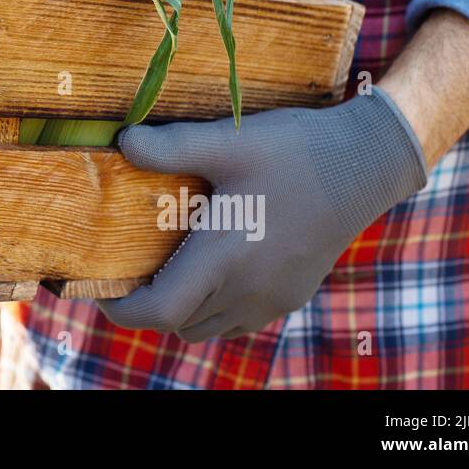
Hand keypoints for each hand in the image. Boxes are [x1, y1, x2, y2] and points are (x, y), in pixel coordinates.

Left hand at [100, 90, 426, 340]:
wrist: (367, 164)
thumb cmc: (297, 151)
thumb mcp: (231, 141)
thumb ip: (174, 146)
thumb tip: (122, 141)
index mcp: (225, 258)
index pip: (159, 311)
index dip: (122, 310)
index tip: (101, 289)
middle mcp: (247, 290)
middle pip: (179, 323)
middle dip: (148, 305)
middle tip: (130, 267)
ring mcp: (273, 298)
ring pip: (209, 328)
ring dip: (183, 308)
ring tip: (168, 265)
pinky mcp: (292, 294)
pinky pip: (239, 320)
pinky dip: (215, 307)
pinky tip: (213, 264)